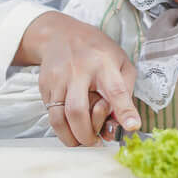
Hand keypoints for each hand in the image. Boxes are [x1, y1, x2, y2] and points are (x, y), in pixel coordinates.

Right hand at [15, 12, 140, 146]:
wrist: (61, 34)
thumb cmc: (97, 51)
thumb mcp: (121, 61)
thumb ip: (126, 88)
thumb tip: (125, 120)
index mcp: (103, 64)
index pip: (115, 89)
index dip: (124, 110)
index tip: (132, 126)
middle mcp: (78, 71)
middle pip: (77, 110)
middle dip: (86, 135)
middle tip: (95, 143)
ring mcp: (58, 79)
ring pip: (59, 118)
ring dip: (70, 138)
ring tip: (82, 142)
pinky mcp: (45, 86)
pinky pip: (50, 115)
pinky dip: (61, 128)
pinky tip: (71, 129)